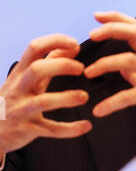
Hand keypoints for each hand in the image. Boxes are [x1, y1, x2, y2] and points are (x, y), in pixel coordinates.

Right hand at [0, 34, 91, 155]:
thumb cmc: (14, 98)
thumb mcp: (27, 78)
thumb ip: (50, 62)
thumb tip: (73, 47)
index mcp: (20, 72)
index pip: (34, 48)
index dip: (55, 41)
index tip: (74, 43)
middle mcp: (19, 88)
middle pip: (37, 69)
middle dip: (62, 65)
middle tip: (81, 68)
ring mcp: (22, 109)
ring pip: (44, 101)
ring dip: (67, 98)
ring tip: (84, 96)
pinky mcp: (28, 130)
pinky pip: (50, 129)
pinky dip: (70, 129)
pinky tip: (86, 125)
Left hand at [85, 12, 135, 154]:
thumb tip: (121, 68)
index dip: (116, 19)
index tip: (98, 16)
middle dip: (112, 29)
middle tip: (92, 34)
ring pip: (130, 60)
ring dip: (105, 63)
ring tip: (88, 72)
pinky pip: (130, 96)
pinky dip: (111, 103)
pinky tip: (99, 110)